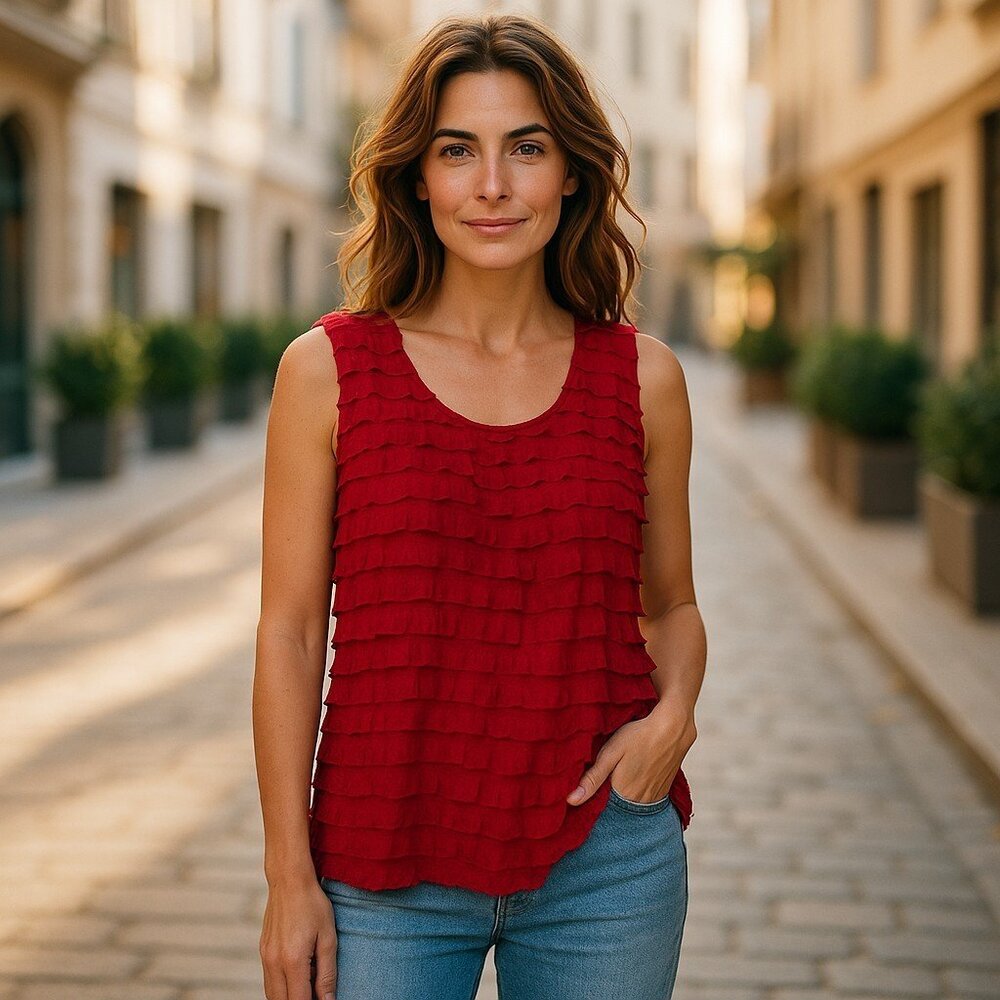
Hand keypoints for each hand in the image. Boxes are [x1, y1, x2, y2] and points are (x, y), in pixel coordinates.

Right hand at [260, 875, 337, 999]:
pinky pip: (269, 980)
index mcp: (292, 960)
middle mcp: (273, 962)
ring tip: (309, 985)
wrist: (289, 880)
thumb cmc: (313, 904)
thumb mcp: (328, 937)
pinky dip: (282, 986)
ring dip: (289, 996)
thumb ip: (327, 973)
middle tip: (317, 993)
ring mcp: (265, 957)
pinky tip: (299, 974)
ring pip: (272, 994)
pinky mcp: (262, 951)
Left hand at [566, 707, 696, 805]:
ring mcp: (655, 797)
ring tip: (618, 776)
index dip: (592, 799)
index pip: (602, 807)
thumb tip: (571, 801)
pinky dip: (637, 792)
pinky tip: (633, 776)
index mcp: (624, 795)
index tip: (583, 789)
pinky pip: (646, 798)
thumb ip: (592, 778)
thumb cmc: (639, 736)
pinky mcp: (664, 789)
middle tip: (601, 779)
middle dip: (607, 798)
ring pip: (632, 803)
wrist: (674, 727)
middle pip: (618, 806)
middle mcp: (640, 802)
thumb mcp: (610, 753)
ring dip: (623, 795)